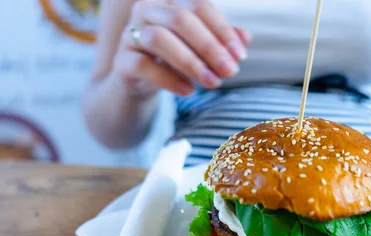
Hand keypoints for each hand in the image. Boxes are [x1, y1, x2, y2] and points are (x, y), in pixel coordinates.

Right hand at [112, 0, 250, 97]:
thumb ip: (222, 40)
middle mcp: (146, 10)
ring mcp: (130, 35)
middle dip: (210, 47)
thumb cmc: (177, 58)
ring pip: (159, 39)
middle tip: (231, 71)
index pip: (198, 5)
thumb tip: (246, 38)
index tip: (241, 56)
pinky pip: (143, 65)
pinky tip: (189, 91)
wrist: (140, 82)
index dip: (222, 30)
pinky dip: (169, 79)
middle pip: (180, 19)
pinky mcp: (122, 62)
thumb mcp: (202, 49)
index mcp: (169, 0)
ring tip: (213, 83)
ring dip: (191, 62)